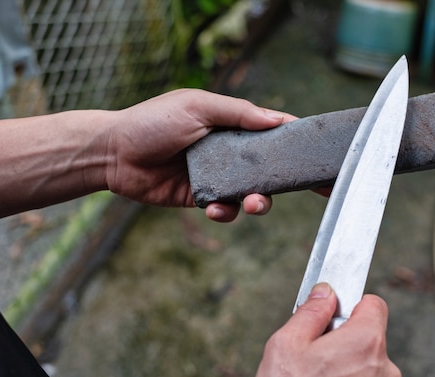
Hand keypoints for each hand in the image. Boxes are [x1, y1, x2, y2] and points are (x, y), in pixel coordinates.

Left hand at [107, 89, 296, 221]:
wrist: (114, 154)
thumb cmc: (153, 122)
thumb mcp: (197, 106)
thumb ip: (238, 113)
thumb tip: (277, 119)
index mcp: (232, 125)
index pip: (273, 132)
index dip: (296, 140)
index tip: (321, 151)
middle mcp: (229, 152)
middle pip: (270, 168)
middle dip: (290, 179)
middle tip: (313, 189)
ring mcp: (218, 177)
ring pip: (253, 193)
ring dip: (260, 201)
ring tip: (254, 202)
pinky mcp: (203, 199)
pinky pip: (226, 210)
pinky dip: (226, 212)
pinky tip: (216, 208)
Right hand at [250, 283, 400, 376]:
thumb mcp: (286, 345)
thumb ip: (310, 312)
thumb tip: (325, 292)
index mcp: (365, 343)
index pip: (373, 303)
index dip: (349, 304)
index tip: (331, 313)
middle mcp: (384, 369)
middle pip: (368, 336)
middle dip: (342, 339)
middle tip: (311, 354)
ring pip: (366, 365)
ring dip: (345, 367)